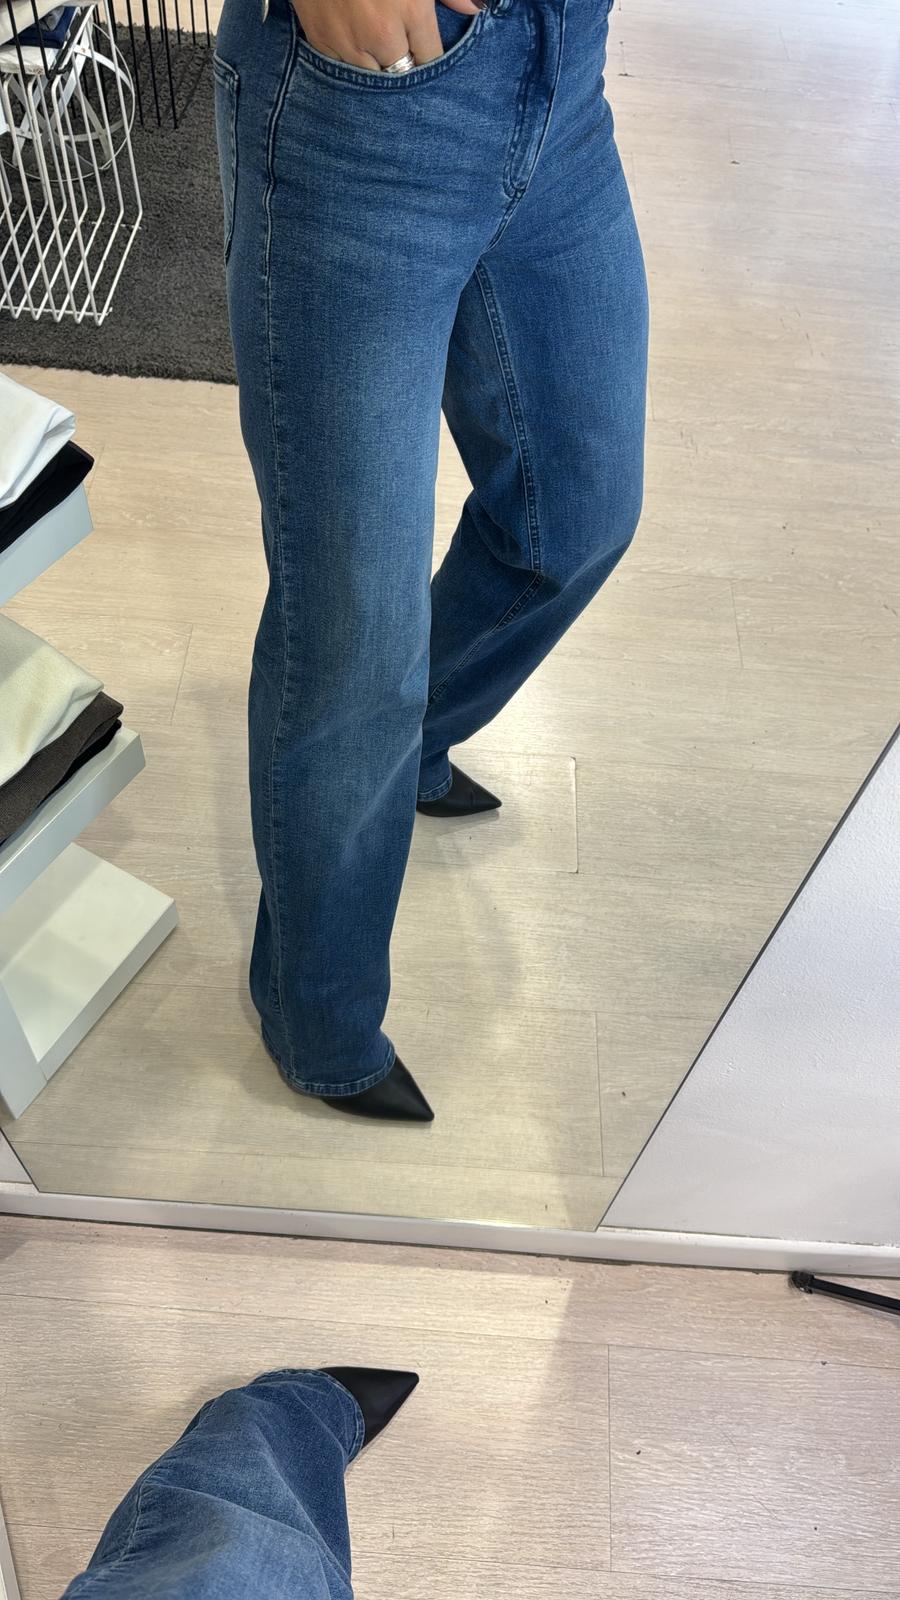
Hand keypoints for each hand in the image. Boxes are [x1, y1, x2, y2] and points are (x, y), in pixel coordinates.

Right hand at [290, 0, 481, 70]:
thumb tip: (476, 9)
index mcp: (410, 10)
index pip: (430, 59)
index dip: (429, 54)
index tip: (424, 48)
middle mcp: (381, 34)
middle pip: (403, 73)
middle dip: (404, 61)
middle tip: (398, 43)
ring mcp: (348, 41)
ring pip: (373, 77)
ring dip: (376, 63)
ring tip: (373, 39)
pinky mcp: (321, 40)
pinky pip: (343, 69)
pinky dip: (349, 59)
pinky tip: (351, 36)